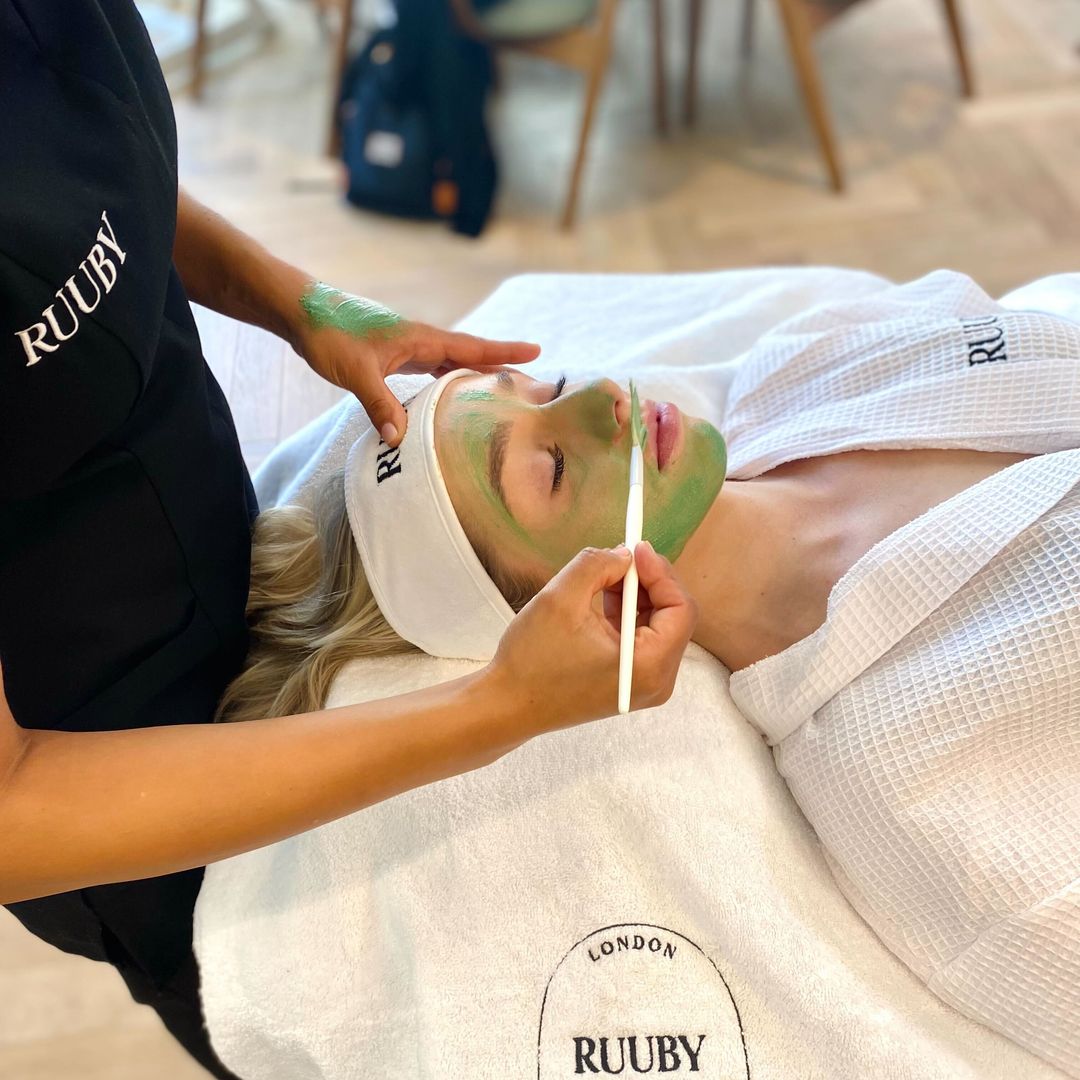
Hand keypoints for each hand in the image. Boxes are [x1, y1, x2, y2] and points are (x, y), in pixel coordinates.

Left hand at [294, 293, 539, 445]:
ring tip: (498, 391)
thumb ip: (380, 404)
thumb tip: (399, 439)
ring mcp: (407, 347)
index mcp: (420, 338)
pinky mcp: (392, 354)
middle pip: (468, 354)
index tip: (536, 351)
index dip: (504, 351)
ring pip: (450, 362)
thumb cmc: (329, 334)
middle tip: (529, 380)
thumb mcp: (356, 372)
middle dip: (499, 365)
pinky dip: (446, 380)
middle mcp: (419, 340)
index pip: (471, 346)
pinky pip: (430, 369)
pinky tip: (448, 396)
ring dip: (473, 374)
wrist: (301, 313)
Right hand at [486, 543, 697, 736]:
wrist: (507, 706)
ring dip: (635, 596)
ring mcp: (643, 686)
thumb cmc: (531, 661)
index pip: (681, 609)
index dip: (661, 572)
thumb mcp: (560, 597)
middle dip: (648, 581)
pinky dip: (626, 615)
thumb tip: (624, 555)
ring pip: (656, 626)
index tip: (636, 549)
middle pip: (673, 617)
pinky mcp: (627, 683)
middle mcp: (655, 682)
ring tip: (602, 578)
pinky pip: (640, 640)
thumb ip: (598, 564)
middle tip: (619, 558)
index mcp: (648, 667)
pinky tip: (600, 600)